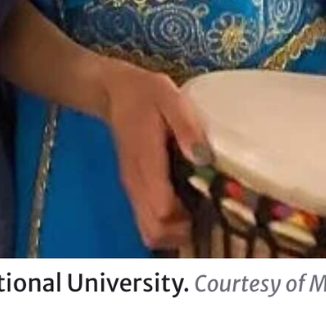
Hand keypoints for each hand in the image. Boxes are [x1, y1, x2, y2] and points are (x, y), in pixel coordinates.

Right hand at [92, 59, 210, 250]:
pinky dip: (166, 227)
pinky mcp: (134, 190)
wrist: (115, 93)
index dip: (187, 218)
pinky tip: (185, 209)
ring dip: (174, 233)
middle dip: (183, 232)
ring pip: (149, 233)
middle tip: (207, 213)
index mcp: (146, 162)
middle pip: (155, 231)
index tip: (210, 206)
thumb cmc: (146, 94)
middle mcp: (136, 183)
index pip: (162, 211)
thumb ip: (186, 127)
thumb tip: (203, 158)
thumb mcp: (170, 99)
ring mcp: (133, 189)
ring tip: (198, 213)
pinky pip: (147, 222)